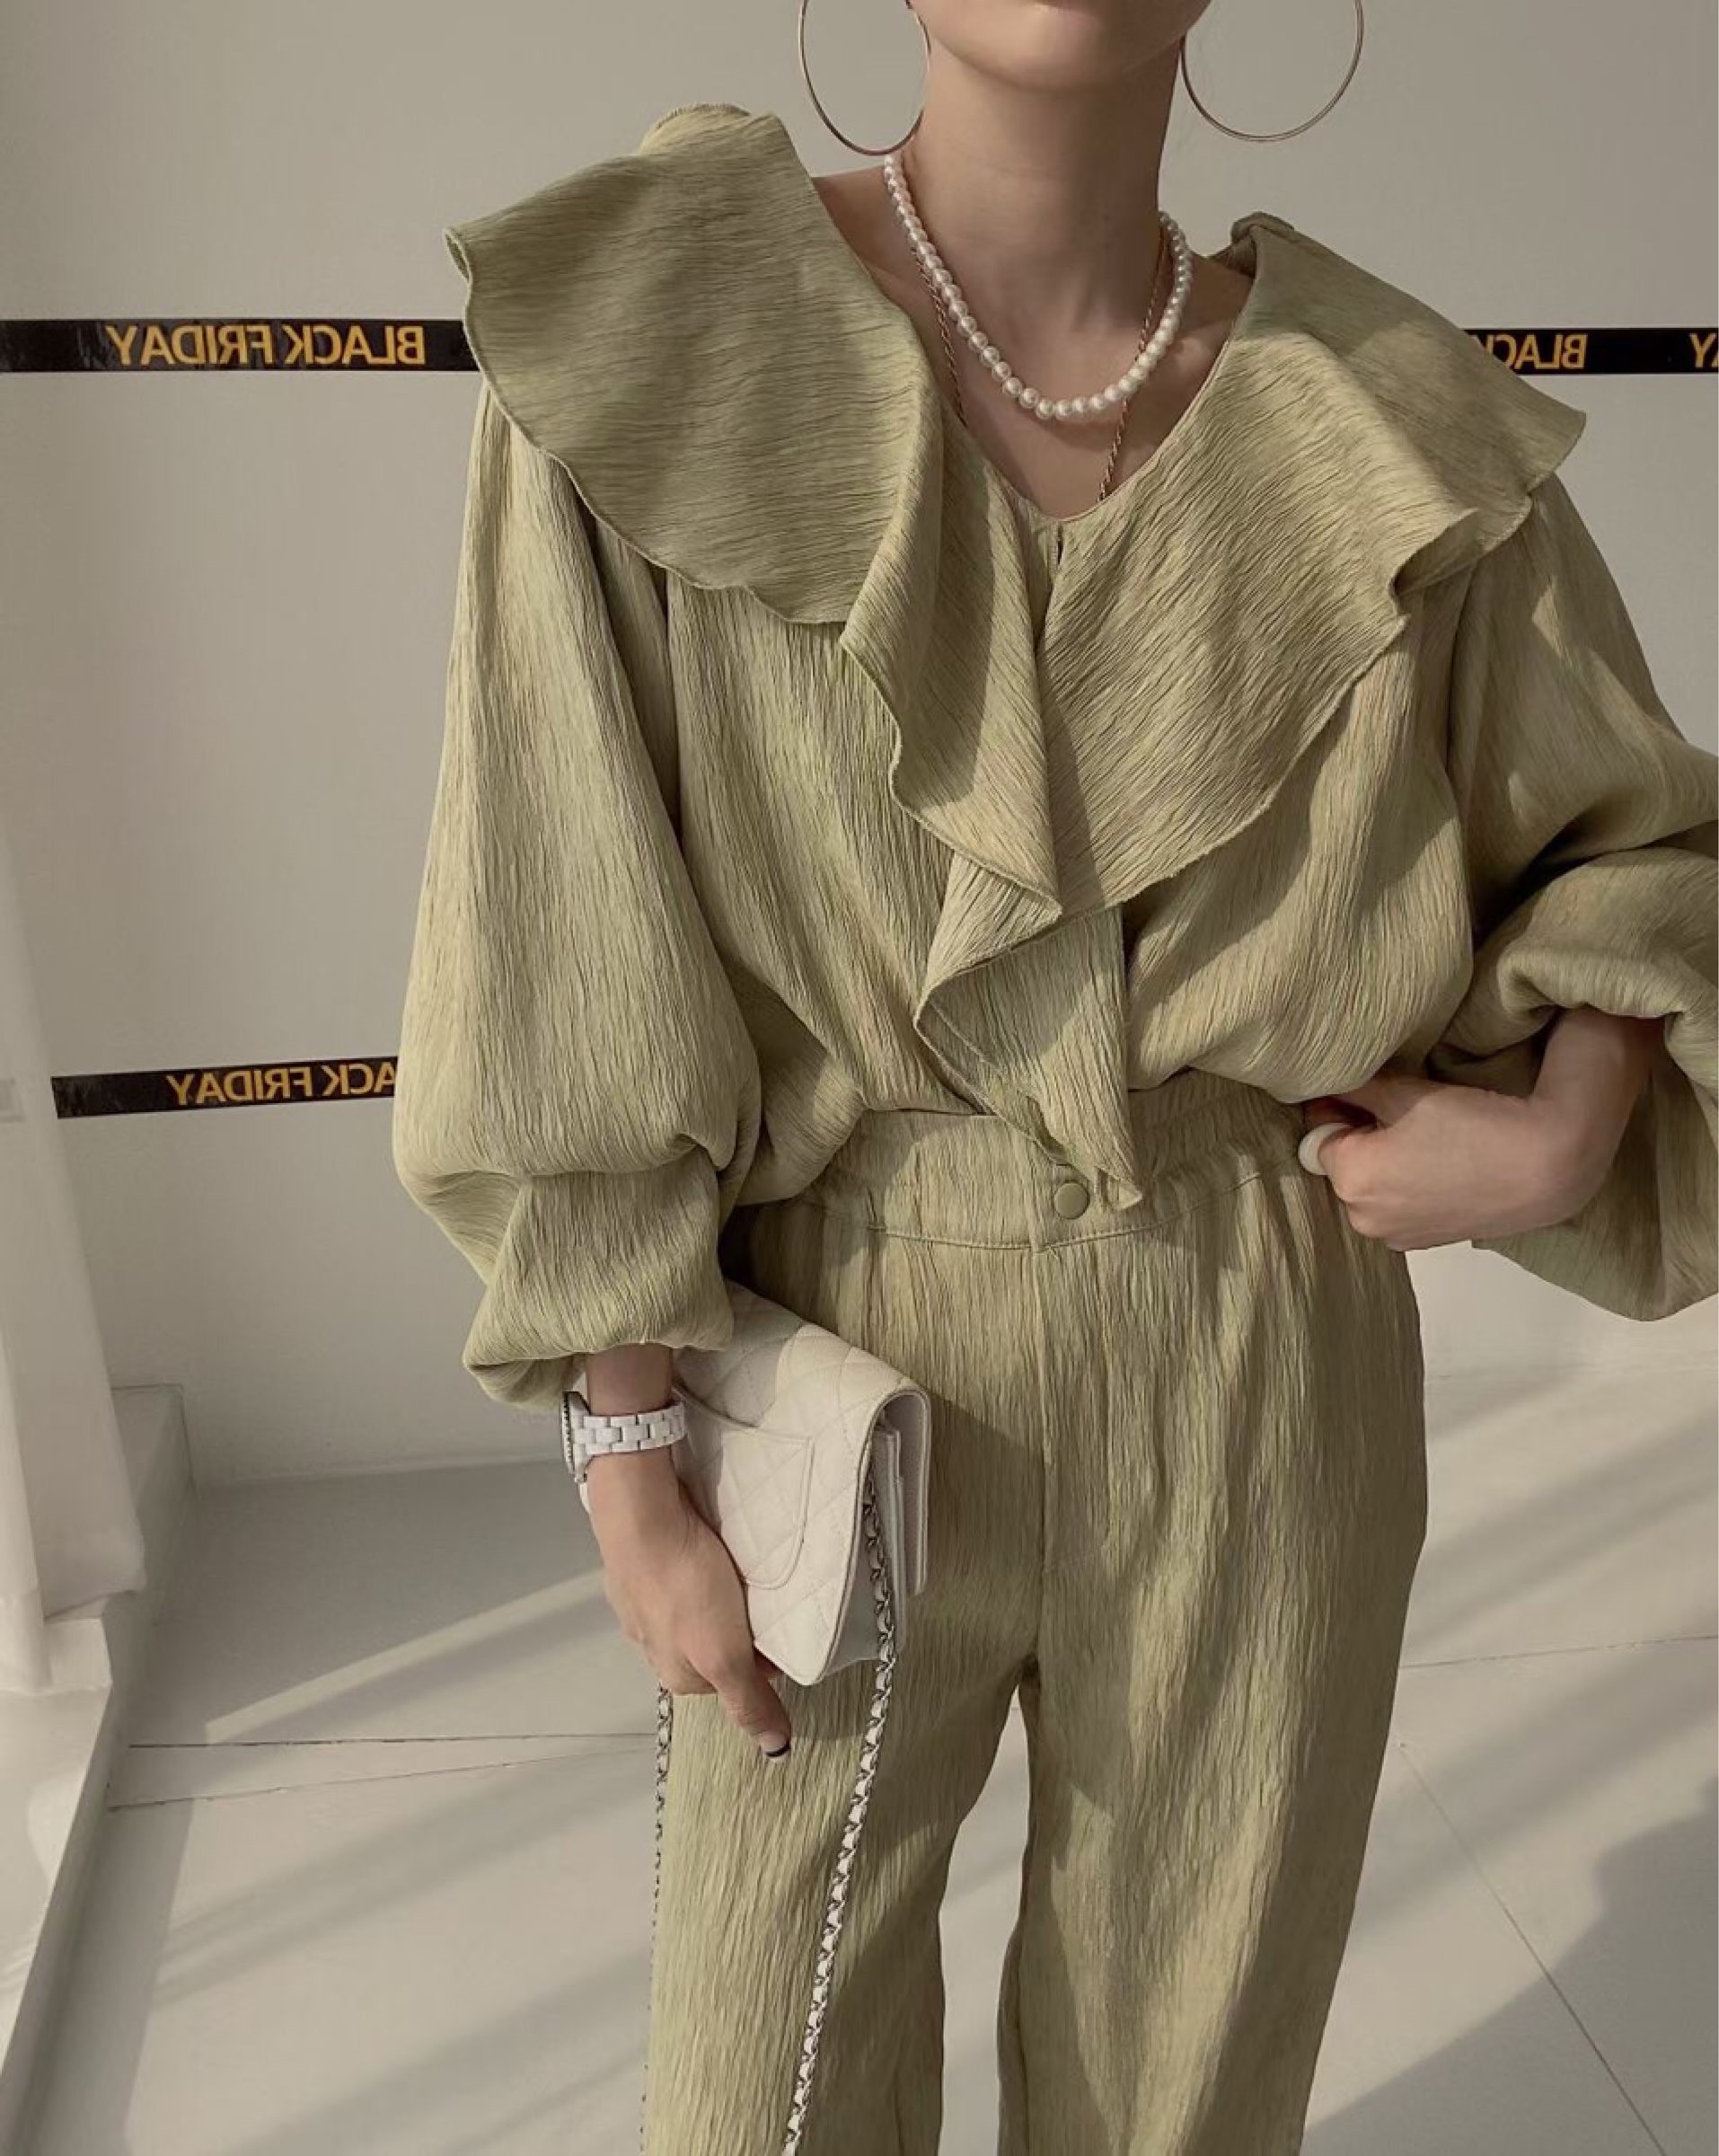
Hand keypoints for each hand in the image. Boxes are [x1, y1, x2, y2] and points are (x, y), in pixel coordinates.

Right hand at [584, 1448, 792, 1757]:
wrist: (641, 1516)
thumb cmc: (683, 1583)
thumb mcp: (726, 1655)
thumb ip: (749, 1701)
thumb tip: (774, 1749)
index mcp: (677, 1675)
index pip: (736, 1680)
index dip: (763, 1657)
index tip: (775, 1631)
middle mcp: (655, 1646)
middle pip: (714, 1647)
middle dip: (738, 1627)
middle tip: (753, 1598)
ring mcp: (643, 1605)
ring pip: (694, 1612)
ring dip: (716, 1596)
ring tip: (728, 1570)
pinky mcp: (641, 1567)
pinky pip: (678, 1576)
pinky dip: (694, 1567)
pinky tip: (703, 1551)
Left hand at [1297, 1069, 1615, 1250]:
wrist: (1547, 1166)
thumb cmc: (1471, 1122)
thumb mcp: (1404, 1091)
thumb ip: (1356, 1089)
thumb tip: (1324, 1087)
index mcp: (1349, 1178)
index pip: (1317, 1135)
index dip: (1340, 1109)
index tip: (1370, 1094)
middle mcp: (1362, 1218)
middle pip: (1342, 1167)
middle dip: (1361, 1139)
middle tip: (1403, 1113)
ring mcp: (1395, 1237)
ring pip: (1370, 1190)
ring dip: (1384, 1165)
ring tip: (1428, 1139)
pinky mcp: (1426, 1244)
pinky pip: (1398, 1208)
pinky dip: (1408, 1187)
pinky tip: (1443, 1166)